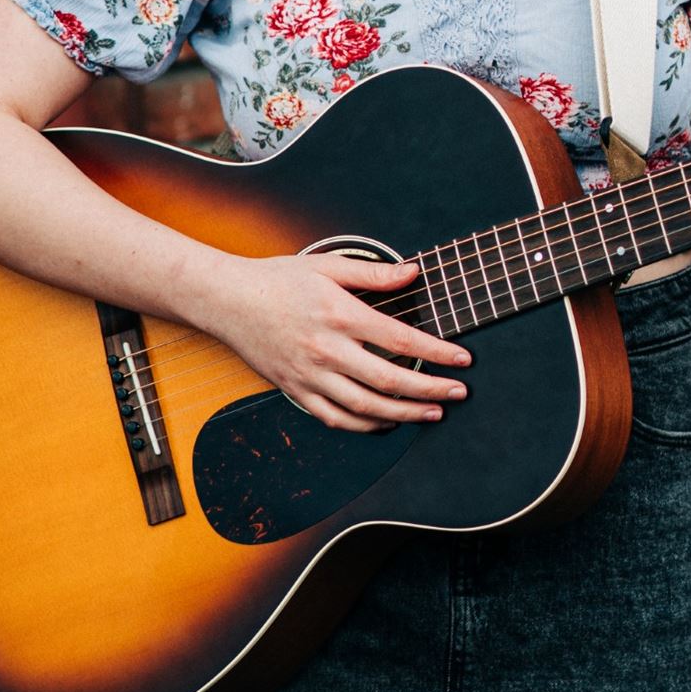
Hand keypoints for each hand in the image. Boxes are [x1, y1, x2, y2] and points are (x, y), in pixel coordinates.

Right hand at [211, 247, 471, 434]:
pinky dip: (365, 426)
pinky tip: (387, 422)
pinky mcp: (295, 391)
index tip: (463, 360)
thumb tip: (413, 272)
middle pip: (390, 380)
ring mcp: (310, 375)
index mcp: (340, 315)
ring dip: (404, 413)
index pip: (401, 339)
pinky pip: (336, 418)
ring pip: (366, 407)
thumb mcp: (328, 265)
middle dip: (431, 390)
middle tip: (459, 393)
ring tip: (432, 413)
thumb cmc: (278, 279)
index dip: (437, 352)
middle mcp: (327, 350)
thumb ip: (373, 273)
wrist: (228, 301)